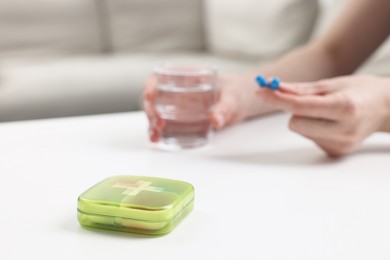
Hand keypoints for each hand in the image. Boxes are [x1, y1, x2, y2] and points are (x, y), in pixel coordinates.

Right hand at [143, 73, 276, 141]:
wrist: (242, 102)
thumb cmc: (237, 92)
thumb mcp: (233, 97)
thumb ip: (225, 108)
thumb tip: (216, 120)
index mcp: (186, 78)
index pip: (160, 77)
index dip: (151, 85)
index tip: (150, 95)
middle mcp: (177, 92)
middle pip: (154, 98)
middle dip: (151, 110)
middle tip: (158, 121)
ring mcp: (178, 107)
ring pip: (157, 114)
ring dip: (152, 124)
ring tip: (155, 135)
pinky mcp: (182, 121)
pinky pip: (166, 126)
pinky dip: (159, 133)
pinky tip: (158, 139)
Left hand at [260, 75, 389, 155]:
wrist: (386, 108)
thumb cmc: (359, 91)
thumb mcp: (332, 83)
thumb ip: (301, 89)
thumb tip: (274, 88)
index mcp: (344, 107)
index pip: (300, 106)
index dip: (277, 99)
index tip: (261, 91)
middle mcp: (343, 130)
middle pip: (295, 123)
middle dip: (294, 111)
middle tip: (309, 101)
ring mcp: (340, 145)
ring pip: (300, 131)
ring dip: (305, 119)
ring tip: (327, 112)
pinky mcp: (336, 152)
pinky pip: (309, 138)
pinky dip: (313, 129)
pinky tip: (331, 123)